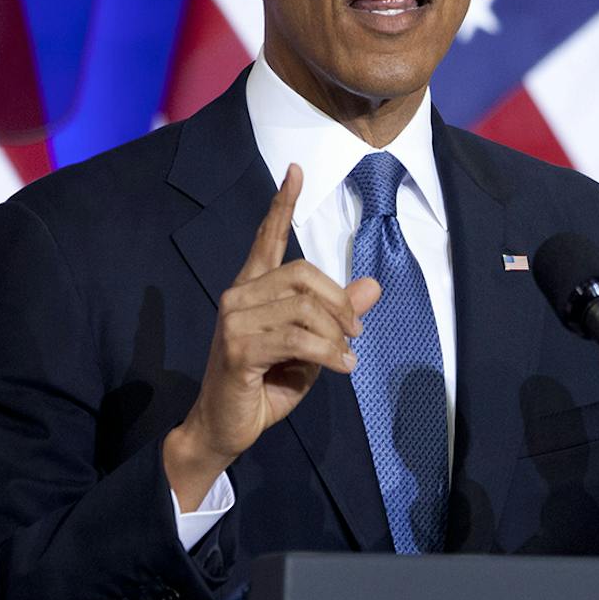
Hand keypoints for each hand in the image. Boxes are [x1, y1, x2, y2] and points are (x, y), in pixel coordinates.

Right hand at [163, 164, 382, 510]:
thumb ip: (338, 316)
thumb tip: (373, 285)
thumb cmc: (266, 387)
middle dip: (340, 301)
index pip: (267, 237)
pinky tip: (341, 367)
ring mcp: (234, 319)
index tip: (295, 171)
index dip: (281, 204)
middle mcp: (239, 295)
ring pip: (303, 306)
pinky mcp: (238, 347)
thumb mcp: (313, 348)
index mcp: (252, 289)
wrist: (225, 428)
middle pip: (303, 272)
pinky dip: (328, 353)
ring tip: (346, 357)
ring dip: (336, 334)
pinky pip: (297, 338)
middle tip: (357, 333)